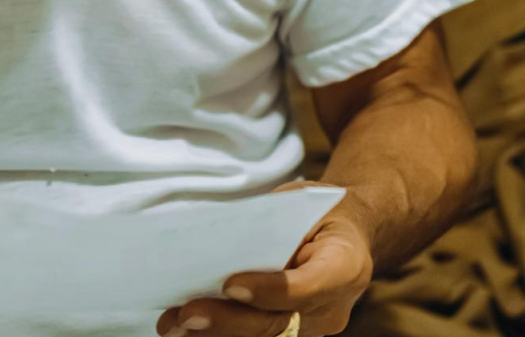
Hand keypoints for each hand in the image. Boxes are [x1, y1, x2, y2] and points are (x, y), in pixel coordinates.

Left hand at [155, 184, 371, 336]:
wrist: (349, 232)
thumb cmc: (320, 211)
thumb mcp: (303, 201)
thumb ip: (271, 222)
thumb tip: (219, 238)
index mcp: (344, 266)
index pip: (307, 286)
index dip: (269, 290)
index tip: (230, 284)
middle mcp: (332, 308)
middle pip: (278, 323)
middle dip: (228, 322)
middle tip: (188, 315)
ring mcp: (313, 328)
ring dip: (216, 335)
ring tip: (174, 327)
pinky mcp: (294, 333)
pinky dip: (219, 334)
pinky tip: (183, 331)